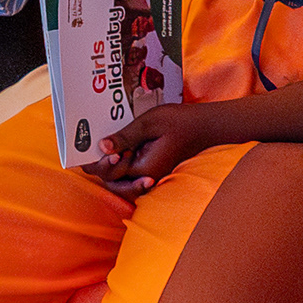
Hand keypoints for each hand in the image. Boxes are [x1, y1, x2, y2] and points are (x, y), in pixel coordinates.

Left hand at [87, 100, 214, 197]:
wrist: (204, 127)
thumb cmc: (179, 122)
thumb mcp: (149, 123)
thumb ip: (125, 136)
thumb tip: (102, 146)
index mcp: (144, 168)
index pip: (112, 174)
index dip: (100, 161)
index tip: (97, 143)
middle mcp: (146, 176)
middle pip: (113, 181)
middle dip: (101, 165)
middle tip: (98, 144)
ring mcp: (150, 174)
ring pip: (121, 179)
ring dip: (110, 165)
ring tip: (108, 145)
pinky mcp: (152, 168)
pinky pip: (130, 172)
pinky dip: (121, 162)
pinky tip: (120, 148)